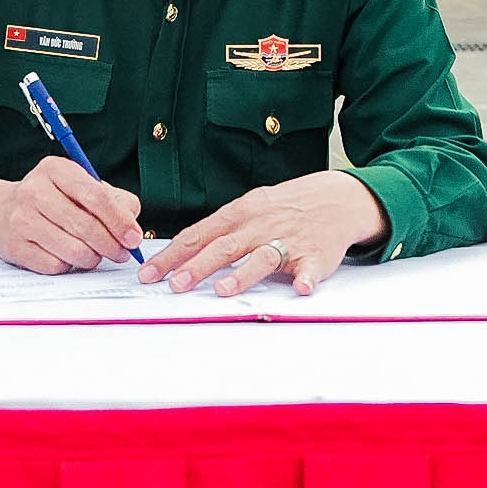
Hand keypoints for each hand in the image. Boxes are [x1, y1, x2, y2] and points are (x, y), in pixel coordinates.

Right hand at [0, 160, 146, 272]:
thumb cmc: (51, 200)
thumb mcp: (80, 187)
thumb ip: (114, 200)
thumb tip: (131, 228)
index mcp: (55, 169)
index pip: (95, 196)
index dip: (119, 220)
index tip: (134, 238)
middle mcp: (34, 191)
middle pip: (86, 226)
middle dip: (111, 245)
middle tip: (121, 253)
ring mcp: (21, 219)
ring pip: (74, 250)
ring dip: (92, 258)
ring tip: (95, 255)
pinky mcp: (15, 247)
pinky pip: (56, 265)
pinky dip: (69, 265)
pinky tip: (68, 256)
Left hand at [143, 170, 387, 295]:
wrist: (336, 197)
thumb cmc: (285, 207)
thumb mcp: (249, 209)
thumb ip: (219, 231)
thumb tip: (180, 254)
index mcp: (239, 214)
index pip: (199, 235)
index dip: (173, 255)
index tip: (150, 274)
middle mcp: (260, 225)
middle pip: (224, 247)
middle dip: (197, 266)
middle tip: (175, 285)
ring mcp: (288, 240)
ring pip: (262, 257)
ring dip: (243, 274)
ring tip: (223, 290)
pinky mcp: (315, 255)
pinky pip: (309, 268)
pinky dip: (305, 278)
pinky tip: (300, 288)